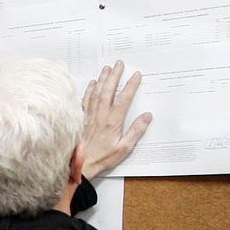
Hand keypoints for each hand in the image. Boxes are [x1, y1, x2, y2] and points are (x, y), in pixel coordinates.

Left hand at [80, 61, 152, 178]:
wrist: (81, 165)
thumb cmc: (103, 158)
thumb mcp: (124, 148)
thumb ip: (136, 131)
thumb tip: (147, 116)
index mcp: (112, 122)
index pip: (123, 99)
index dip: (130, 86)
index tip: (136, 75)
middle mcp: (100, 116)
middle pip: (108, 91)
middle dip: (114, 76)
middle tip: (119, 63)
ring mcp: (89, 116)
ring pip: (96, 93)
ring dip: (102, 80)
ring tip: (107, 68)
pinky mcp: (82, 119)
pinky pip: (85, 101)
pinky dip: (89, 90)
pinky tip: (92, 83)